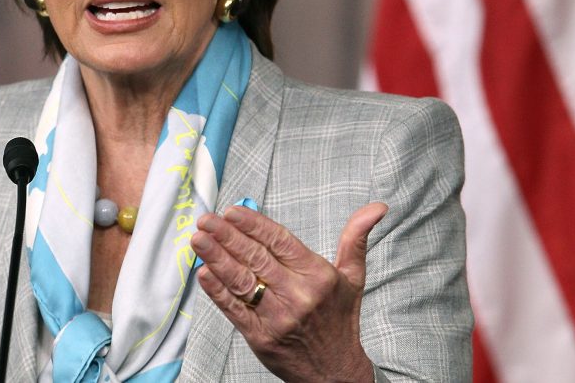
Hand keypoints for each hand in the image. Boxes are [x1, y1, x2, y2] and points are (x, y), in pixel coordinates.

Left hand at [191, 202, 387, 381]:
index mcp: (317, 275)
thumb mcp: (353, 278)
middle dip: (227, 236)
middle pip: (256, 257)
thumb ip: (355, 239)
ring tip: (198, 239)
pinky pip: (234, 309)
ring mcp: (278, 317)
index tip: (231, 211)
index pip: (279, 241)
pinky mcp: (260, 337)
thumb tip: (376, 208)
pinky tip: (204, 273)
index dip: (254, 224)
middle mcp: (298, 294)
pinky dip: (217, 291)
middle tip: (206, 219)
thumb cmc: (340, 320)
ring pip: (242, 281)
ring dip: (216, 258)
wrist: (336, 373)